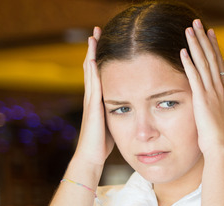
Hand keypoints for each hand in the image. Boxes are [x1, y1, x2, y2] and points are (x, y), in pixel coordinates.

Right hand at [74, 26, 114, 168]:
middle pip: (93, 68)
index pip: (100, 74)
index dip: (101, 58)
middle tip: (96, 31)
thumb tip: (133, 106)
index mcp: (100, 100)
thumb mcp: (116, 122)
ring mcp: (90, 102)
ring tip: (93, 37)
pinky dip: (92, 73)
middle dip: (95, 50)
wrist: (92, 157)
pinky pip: (92, 86)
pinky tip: (92, 60)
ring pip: (91, 73)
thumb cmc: (104, 144)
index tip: (105, 42)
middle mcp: (93, 97)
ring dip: (91, 55)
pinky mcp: (92, 108)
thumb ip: (121, 111)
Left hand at [181, 19, 223, 155]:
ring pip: (203, 63)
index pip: (219, 63)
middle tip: (198, 23)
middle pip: (211, 58)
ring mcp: (211, 92)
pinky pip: (194, 77)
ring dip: (195, 45)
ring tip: (189, 30)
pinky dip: (189, 63)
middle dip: (204, 39)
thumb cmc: (223, 133)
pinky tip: (183, 51)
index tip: (210, 33)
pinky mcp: (202, 98)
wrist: (222, 145)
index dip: (214, 47)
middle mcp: (220, 88)